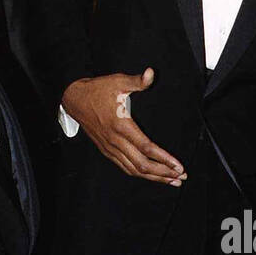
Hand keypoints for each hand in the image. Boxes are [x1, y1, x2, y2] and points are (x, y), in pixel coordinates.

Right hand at [62, 70, 185, 184]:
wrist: (74, 99)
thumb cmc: (97, 91)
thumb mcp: (118, 82)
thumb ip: (137, 81)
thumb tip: (151, 73)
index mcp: (121, 126)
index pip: (147, 148)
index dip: (164, 159)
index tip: (178, 165)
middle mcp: (115, 141)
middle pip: (142, 165)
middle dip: (164, 173)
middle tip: (181, 177)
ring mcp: (110, 148)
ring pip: (134, 170)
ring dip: (154, 177)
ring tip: (171, 181)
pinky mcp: (106, 151)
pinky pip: (124, 167)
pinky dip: (139, 174)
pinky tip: (151, 177)